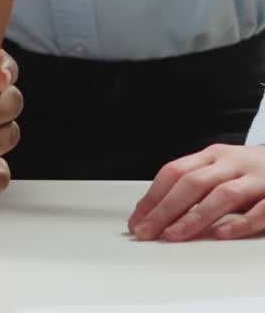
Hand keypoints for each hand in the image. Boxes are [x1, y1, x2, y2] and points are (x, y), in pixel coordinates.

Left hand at [128, 143, 264, 240]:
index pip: (174, 172)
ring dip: (194, 217)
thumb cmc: (249, 171)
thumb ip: (193, 186)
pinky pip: (259, 210)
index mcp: (212, 156)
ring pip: (222, 195)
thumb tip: (154, 209)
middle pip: (192, 183)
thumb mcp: (219, 170)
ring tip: (174, 235)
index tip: (137, 220)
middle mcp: (230, 163)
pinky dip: (239, 223)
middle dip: (165, 208)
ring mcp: (254, 178)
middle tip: (147, 231)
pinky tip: (222, 234)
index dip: (153, 196)